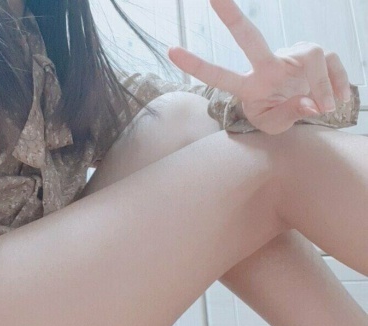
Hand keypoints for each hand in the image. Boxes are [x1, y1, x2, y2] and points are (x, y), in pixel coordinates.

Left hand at [167, 0, 352, 134]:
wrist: (305, 109)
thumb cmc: (280, 115)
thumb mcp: (277, 126)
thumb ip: (288, 114)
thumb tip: (309, 101)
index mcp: (250, 86)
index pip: (220, 76)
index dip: (197, 65)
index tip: (171, 51)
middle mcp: (267, 65)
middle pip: (248, 37)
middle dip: (231, 16)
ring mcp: (291, 55)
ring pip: (312, 59)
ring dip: (323, 86)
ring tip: (327, 109)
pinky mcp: (315, 51)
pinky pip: (333, 65)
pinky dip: (338, 87)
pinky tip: (335, 99)